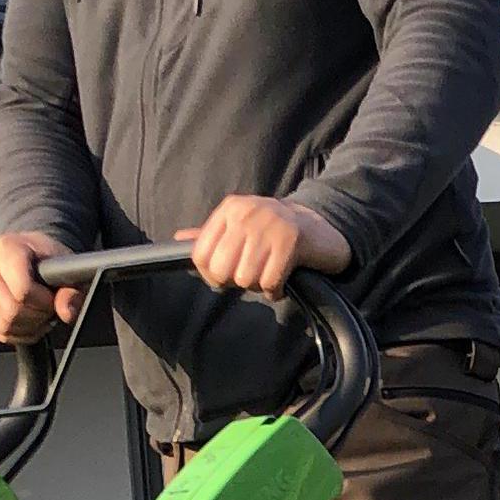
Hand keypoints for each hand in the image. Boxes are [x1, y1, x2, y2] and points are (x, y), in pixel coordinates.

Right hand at [0, 232, 81, 345]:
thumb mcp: (67, 267)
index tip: (51, 298)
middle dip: (36, 317)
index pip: (22, 290)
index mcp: (7, 248)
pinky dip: (18, 333)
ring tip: (39, 314)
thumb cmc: (46, 258)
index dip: (43, 302)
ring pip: (4, 324)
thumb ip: (72, 290)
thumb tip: (67, 312)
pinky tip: (29, 321)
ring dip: (28, 327)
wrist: (29, 252)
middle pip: (11, 311)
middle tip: (47, 309)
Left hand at [178, 194, 353, 297]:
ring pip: (246, 279)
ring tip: (270, 273)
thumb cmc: (274, 232)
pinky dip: (276, 290)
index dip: (210, 274)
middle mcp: (247, 213)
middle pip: (221, 269)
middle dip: (235, 281)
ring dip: (259, 285)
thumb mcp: (240, 226)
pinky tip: (282, 280)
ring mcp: (270, 225)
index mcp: (230, 209)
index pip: (200, 253)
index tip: (226, 276)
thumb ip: (210, 235)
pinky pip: (271, 282)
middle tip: (252, 275)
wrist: (320, 227)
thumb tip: (179, 239)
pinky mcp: (291, 242)